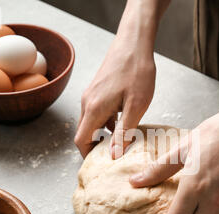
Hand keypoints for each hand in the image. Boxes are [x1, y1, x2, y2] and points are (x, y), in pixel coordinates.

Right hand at [74, 35, 155, 158]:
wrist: (134, 43)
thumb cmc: (137, 72)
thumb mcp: (136, 106)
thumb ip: (124, 132)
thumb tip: (114, 156)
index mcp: (94, 108)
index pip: (81, 140)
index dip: (89, 155)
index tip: (102, 164)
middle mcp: (87, 102)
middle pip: (83, 132)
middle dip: (95, 146)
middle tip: (113, 156)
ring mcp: (91, 94)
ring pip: (90, 122)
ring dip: (102, 134)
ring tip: (122, 140)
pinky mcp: (97, 89)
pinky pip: (96, 111)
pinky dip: (105, 121)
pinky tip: (123, 121)